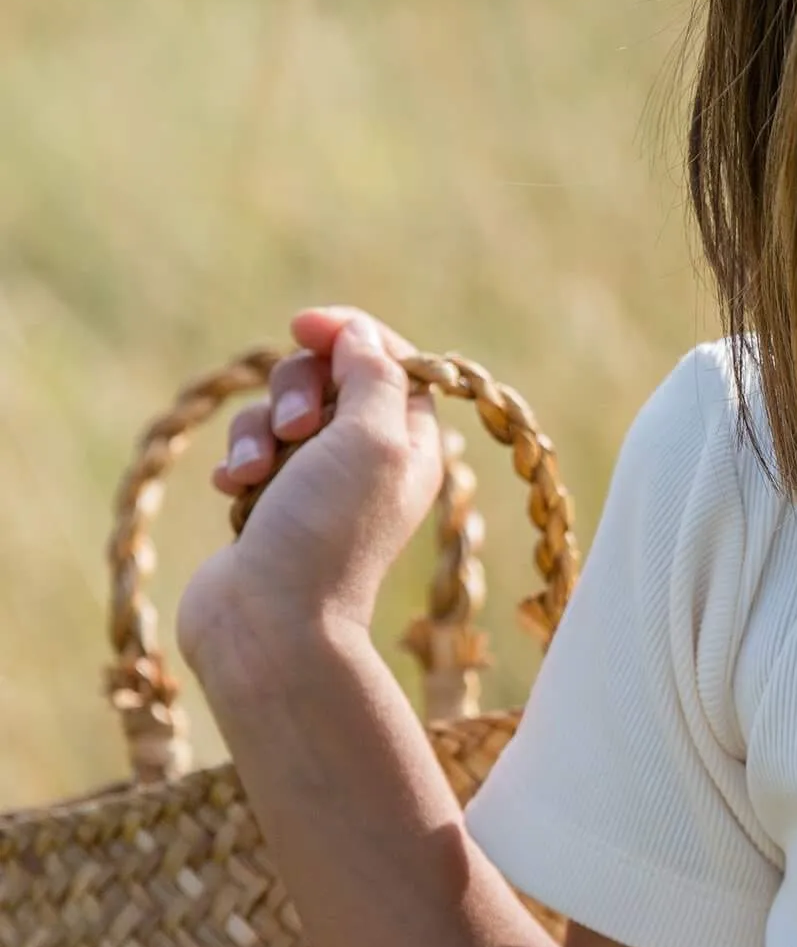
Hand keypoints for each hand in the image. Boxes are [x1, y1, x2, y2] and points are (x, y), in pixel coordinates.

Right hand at [178, 308, 442, 678]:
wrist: (272, 619)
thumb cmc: (330, 530)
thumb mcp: (373, 438)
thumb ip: (375, 375)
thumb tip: (361, 333)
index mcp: (411, 442)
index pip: (392, 361)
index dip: (350, 335)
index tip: (305, 326)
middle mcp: (371, 459)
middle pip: (327, 378)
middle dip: (296, 389)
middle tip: (297, 428)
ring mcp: (319, 482)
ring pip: (279, 414)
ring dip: (259, 431)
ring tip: (257, 473)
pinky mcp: (273, 502)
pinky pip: (251, 453)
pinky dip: (240, 463)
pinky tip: (236, 490)